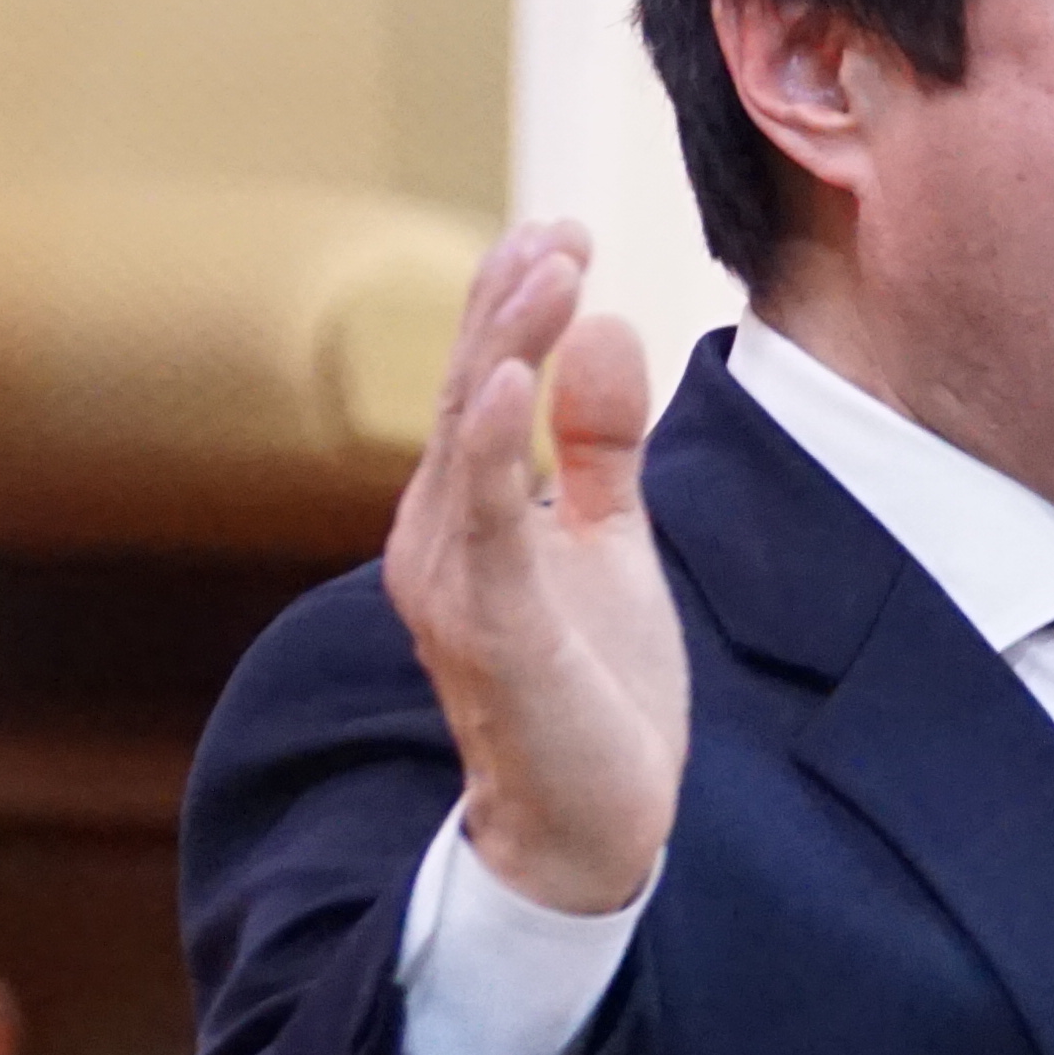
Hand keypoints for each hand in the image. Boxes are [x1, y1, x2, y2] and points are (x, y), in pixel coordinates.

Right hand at [383, 222, 686, 915]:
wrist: (592, 828)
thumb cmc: (594, 685)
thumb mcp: (612, 539)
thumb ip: (602, 441)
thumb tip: (608, 325)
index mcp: (470, 513)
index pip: (484, 383)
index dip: (515, 302)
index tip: (562, 226)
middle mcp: (440, 537)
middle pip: (467, 393)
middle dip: (510, 304)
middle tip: (560, 228)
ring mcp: (454, 582)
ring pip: (467, 440)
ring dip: (503, 348)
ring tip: (546, 270)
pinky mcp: (488, 629)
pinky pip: (483, 521)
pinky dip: (493, 444)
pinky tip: (514, 378)